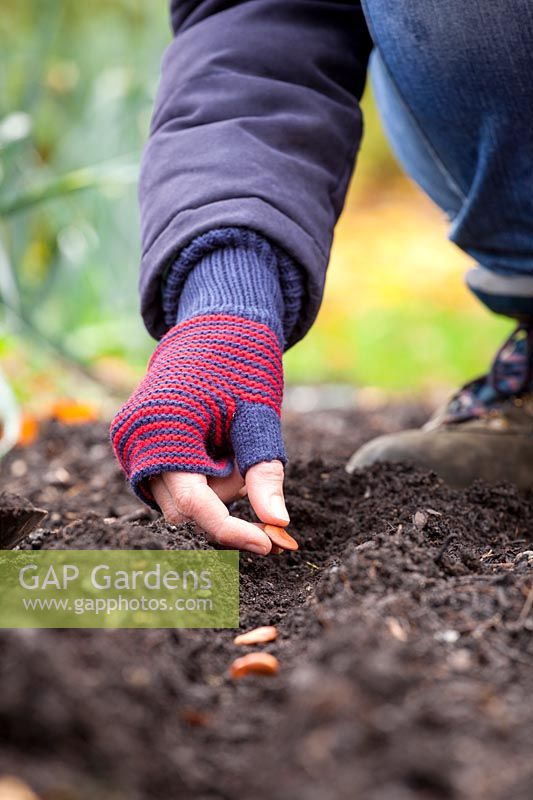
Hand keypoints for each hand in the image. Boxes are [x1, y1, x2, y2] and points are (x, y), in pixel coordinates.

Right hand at [111, 313, 287, 553]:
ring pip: (179, 498)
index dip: (232, 530)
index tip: (268, 544)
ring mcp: (130, 444)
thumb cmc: (240, 366)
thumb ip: (264, 473)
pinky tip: (213, 445)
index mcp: (164, 430)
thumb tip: (278, 524)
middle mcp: (136, 441)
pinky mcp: (137, 446)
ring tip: (229, 443)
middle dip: (225, 496)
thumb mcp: (258, 417)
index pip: (196, 505)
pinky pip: (172, 481)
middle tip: (247, 457)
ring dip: (213, 486)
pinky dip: (200, 475)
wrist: (213, 326)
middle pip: (186, 508)